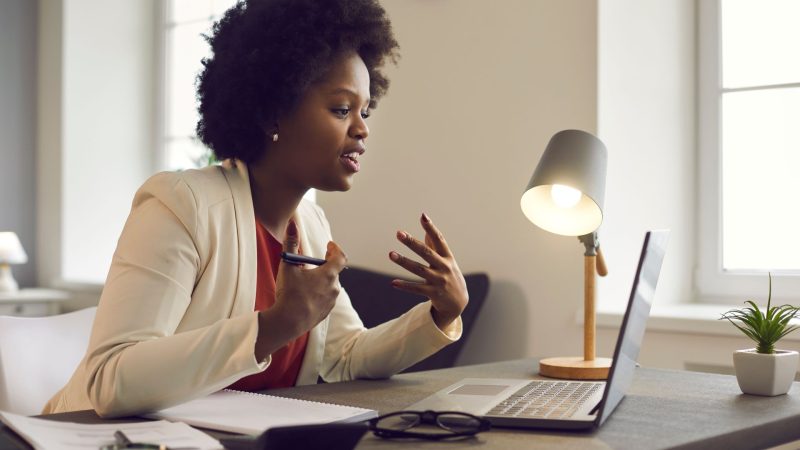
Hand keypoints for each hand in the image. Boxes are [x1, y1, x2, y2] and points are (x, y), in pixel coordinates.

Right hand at [256, 220, 346, 358]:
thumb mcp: (288, 266)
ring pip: (328, 286)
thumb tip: (292, 223)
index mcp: (328, 274)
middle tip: (314, 262)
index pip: (340, 257)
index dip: (335, 249)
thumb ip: (291, 243)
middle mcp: (334, 287)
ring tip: (307, 280)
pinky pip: (324, 298)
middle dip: (324, 265)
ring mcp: (331, 302)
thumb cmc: (289, 293)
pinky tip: (305, 296)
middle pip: (333, 271)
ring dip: (321, 280)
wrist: (288, 322)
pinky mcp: (325, 313)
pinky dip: (318, 293)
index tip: (329, 245)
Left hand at [389, 213, 467, 329]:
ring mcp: (439, 281)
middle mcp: (444, 267)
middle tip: (399, 233)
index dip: (431, 228)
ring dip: (404, 261)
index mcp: (448, 257)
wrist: (458, 302)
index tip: (423, 216)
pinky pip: (416, 288)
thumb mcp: (446, 261)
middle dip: (412, 242)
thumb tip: (426, 229)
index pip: (439, 239)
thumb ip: (436, 246)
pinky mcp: (433, 293)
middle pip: (426, 252)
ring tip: (391, 254)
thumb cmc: (450, 276)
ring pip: (418, 269)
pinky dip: (405, 286)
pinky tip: (393, 283)